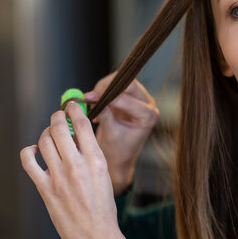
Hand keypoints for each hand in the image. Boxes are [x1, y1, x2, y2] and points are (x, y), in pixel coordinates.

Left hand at [20, 102, 126, 238]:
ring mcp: (59, 177)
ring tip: (50, 135)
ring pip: (44, 140)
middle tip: (59, 115)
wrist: (97, 235)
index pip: (83, 124)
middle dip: (58, 116)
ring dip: (46, 132)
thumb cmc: (103, 206)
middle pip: (60, 128)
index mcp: (97, 160)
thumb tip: (75, 135)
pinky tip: (35, 151)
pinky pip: (29, 161)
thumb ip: (91, 154)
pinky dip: (29, 151)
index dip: (75, 109)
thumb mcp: (105, 175)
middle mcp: (77, 166)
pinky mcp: (46, 189)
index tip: (72, 105)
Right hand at [85, 73, 158, 194]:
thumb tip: (93, 99)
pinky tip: (96, 104)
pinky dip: (103, 91)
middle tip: (89, 97)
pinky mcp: (130, 96)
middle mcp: (148, 105)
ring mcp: (140, 99)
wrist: (119, 156)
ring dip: (104, 89)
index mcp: (148, 116)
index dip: (107, 96)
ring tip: (92, 103)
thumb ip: (105, 117)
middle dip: (107, 88)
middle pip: (128, 84)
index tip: (90, 98)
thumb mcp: (110, 135)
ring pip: (121, 82)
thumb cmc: (118, 151)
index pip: (128, 98)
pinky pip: (116, 85)